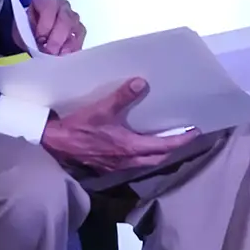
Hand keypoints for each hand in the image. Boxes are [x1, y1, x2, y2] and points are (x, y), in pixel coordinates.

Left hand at [28, 0, 84, 55]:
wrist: (32, 30)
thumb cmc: (26, 26)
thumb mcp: (21, 28)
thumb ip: (28, 33)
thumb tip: (40, 45)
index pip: (50, 6)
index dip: (46, 23)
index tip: (39, 38)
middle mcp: (62, 6)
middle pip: (66, 19)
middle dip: (57, 38)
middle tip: (49, 52)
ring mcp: (73, 18)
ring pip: (76, 28)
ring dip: (67, 44)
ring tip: (58, 56)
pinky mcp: (79, 31)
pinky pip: (80, 39)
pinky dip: (73, 49)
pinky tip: (65, 57)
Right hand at [39, 80, 191, 177]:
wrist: (54, 145)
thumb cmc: (78, 128)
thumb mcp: (101, 109)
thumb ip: (122, 96)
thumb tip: (141, 82)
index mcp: (131, 147)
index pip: (165, 146)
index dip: (182, 139)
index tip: (195, 131)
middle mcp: (128, 161)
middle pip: (159, 158)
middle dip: (173, 148)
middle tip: (183, 136)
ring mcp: (118, 166)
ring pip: (147, 162)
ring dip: (159, 153)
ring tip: (166, 139)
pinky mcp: (108, 167)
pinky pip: (133, 163)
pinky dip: (143, 155)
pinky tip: (140, 145)